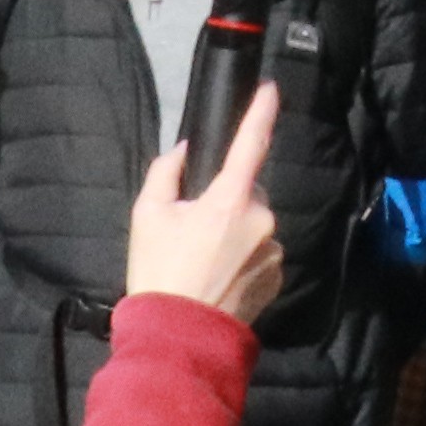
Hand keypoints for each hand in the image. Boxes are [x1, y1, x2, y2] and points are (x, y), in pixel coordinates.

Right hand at [120, 91, 286, 321]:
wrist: (178, 336)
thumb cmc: (159, 272)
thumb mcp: (147, 216)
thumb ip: (166, 173)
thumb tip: (183, 151)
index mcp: (230, 200)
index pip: (251, 144)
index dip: (261, 112)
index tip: (271, 89)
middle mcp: (261, 220)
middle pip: (250, 192)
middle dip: (229, 199)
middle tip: (196, 226)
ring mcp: (274, 250)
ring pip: (257, 224)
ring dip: (238, 231)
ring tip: (205, 259)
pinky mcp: (278, 277)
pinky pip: (263, 252)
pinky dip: (246, 256)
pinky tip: (221, 276)